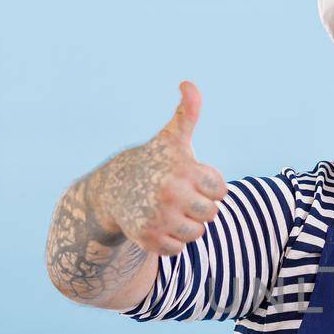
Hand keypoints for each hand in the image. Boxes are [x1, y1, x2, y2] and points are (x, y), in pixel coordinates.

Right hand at [96, 81, 229, 256]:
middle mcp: (170, 192)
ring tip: (168, 210)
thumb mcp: (171, 137)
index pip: (221, 190)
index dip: (207, 186)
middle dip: (199, 206)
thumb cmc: (152, 162)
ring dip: (186, 225)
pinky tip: (157, 224)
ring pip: (196, 234)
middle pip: (211, 214)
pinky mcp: (147, 238)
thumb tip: (188, 84)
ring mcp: (158, 217)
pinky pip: (177, 249)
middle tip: (179, 196)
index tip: (189, 178)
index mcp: (183, 168)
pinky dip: (170, 241)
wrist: (112, 188)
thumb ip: (188, 112)